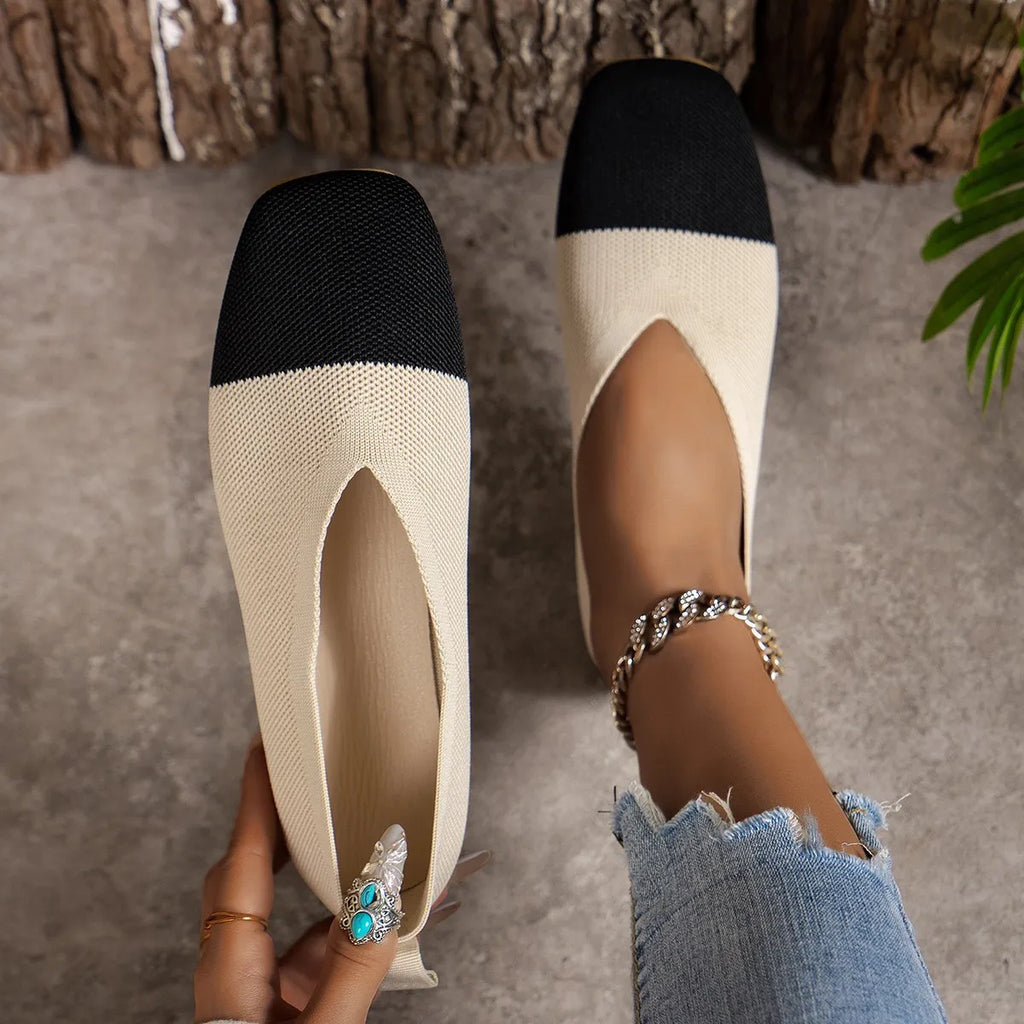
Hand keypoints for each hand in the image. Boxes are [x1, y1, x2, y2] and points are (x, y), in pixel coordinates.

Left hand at [194, 739, 489, 1022]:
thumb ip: (353, 971)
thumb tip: (384, 898)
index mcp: (231, 978)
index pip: (241, 868)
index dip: (254, 803)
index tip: (265, 750)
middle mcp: (241, 977)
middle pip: (258, 877)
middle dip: (292, 824)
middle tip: (315, 776)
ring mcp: (266, 995)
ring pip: (300, 915)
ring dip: (344, 879)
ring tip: (384, 840)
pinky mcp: (291, 1010)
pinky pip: (325, 950)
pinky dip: (361, 927)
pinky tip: (401, 913)